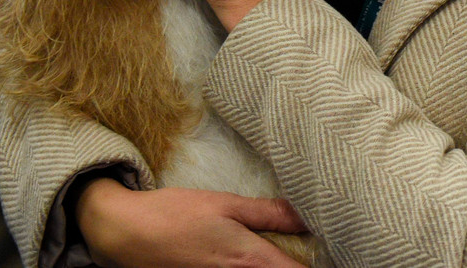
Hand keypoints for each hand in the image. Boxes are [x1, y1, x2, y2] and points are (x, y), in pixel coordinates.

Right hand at [76, 179, 307, 267]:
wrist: (126, 234)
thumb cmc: (176, 215)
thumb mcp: (225, 204)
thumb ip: (267, 213)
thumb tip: (305, 214)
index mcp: (250, 259)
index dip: (319, 266)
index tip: (339, 255)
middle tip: (322, 255)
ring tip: (288, 258)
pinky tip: (261, 262)